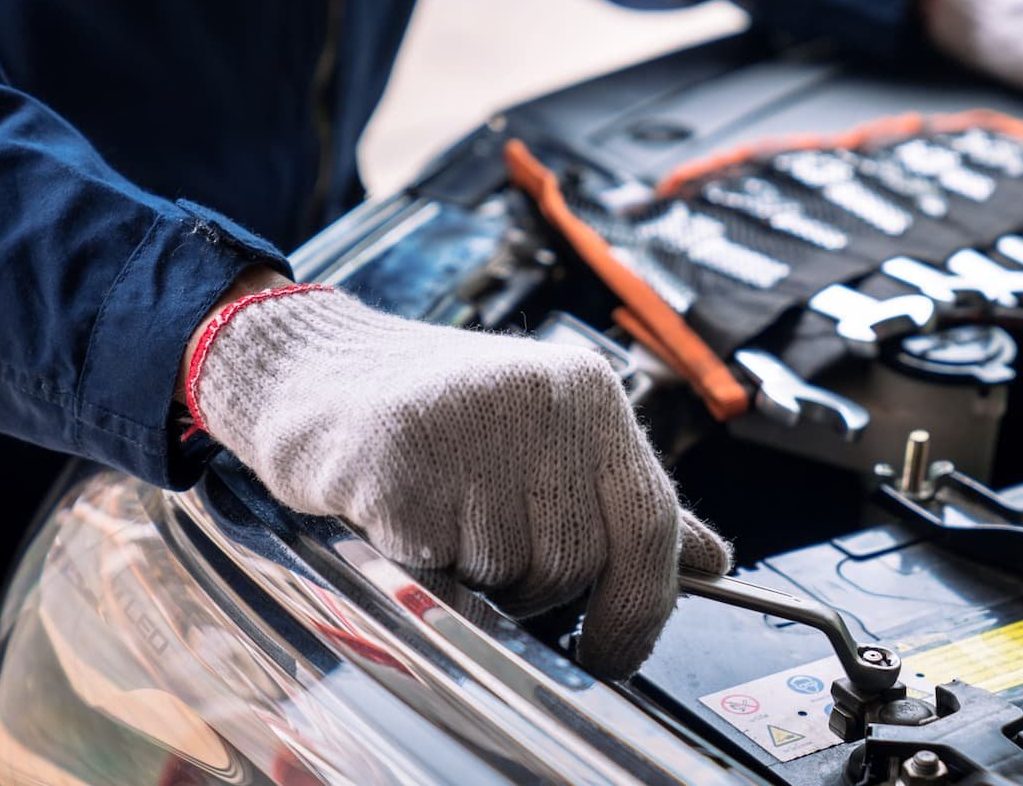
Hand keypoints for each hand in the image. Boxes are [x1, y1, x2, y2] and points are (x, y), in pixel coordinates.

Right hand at [183, 281, 730, 677]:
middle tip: (489, 550)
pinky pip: (439, 567)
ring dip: (475, 573)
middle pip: (578, 563)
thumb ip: (626, 500)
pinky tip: (401, 514)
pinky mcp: (402, 461)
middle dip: (536, 587)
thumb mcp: (547, 437)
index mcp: (590, 392)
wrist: (311, 370)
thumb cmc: (438, 416)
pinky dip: (422, 563)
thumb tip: (711, 560)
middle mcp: (543, 400)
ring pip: (509, 573)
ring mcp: (473, 428)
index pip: (652, 523)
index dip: (642, 607)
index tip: (614, 652)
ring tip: (441, 513)